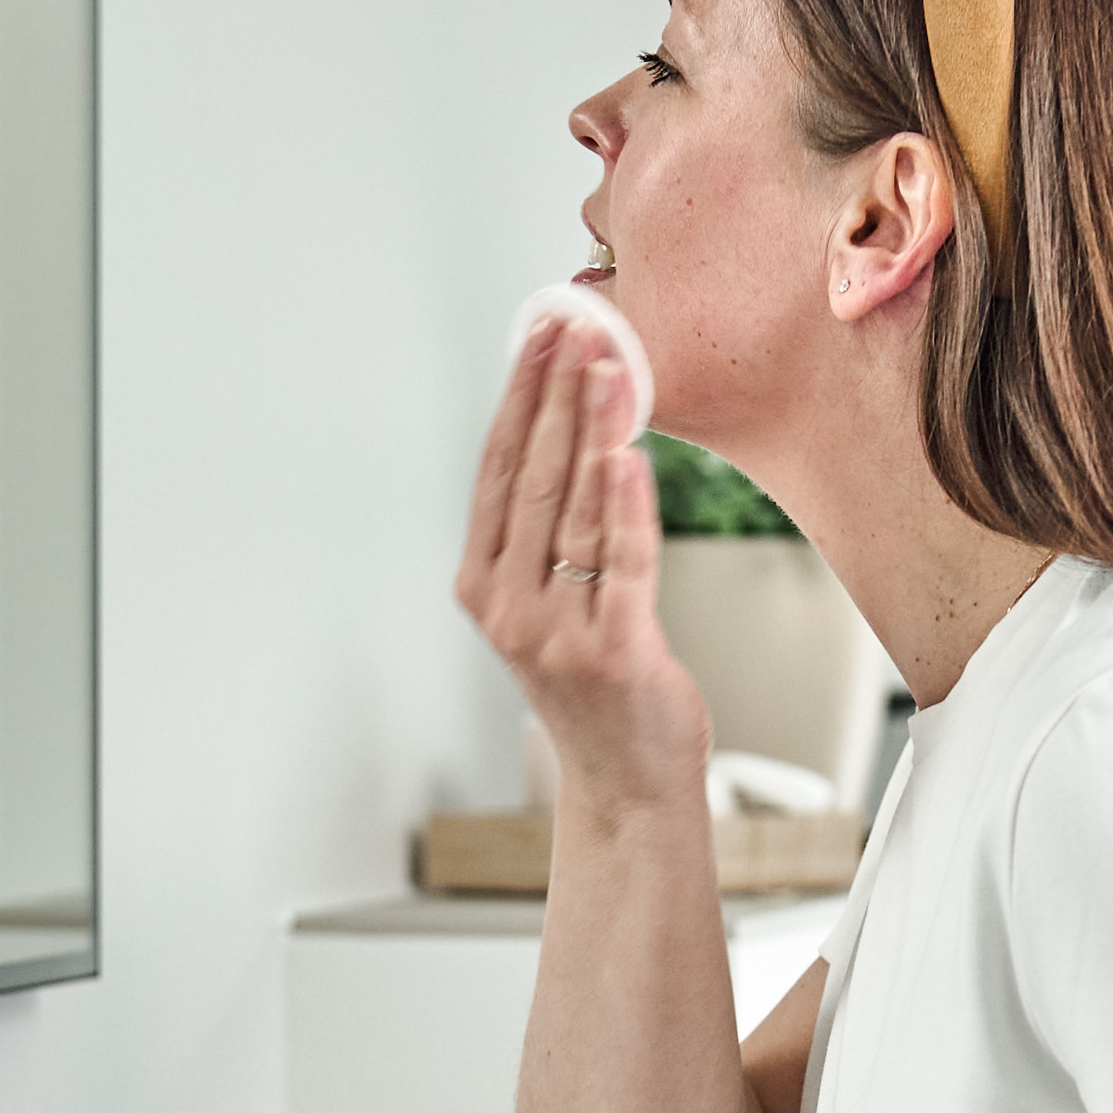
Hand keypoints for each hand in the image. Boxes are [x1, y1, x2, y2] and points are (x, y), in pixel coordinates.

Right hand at [451, 316, 714, 813]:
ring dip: (592, 428)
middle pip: (532, 479)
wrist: (627, 783)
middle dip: (554, 395)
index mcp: (484, 586)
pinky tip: (628, 452)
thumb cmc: (596, 690)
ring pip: (575, 509)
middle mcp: (508, 607)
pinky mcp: (613, 652)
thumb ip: (548, 534)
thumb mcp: (548, 606)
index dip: (518, 398)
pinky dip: (625, 505)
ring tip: (608, 365)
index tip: (540, 336)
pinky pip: (621, 562)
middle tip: (576, 329)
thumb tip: (572, 430)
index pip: (497, 472)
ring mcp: (555, 632)